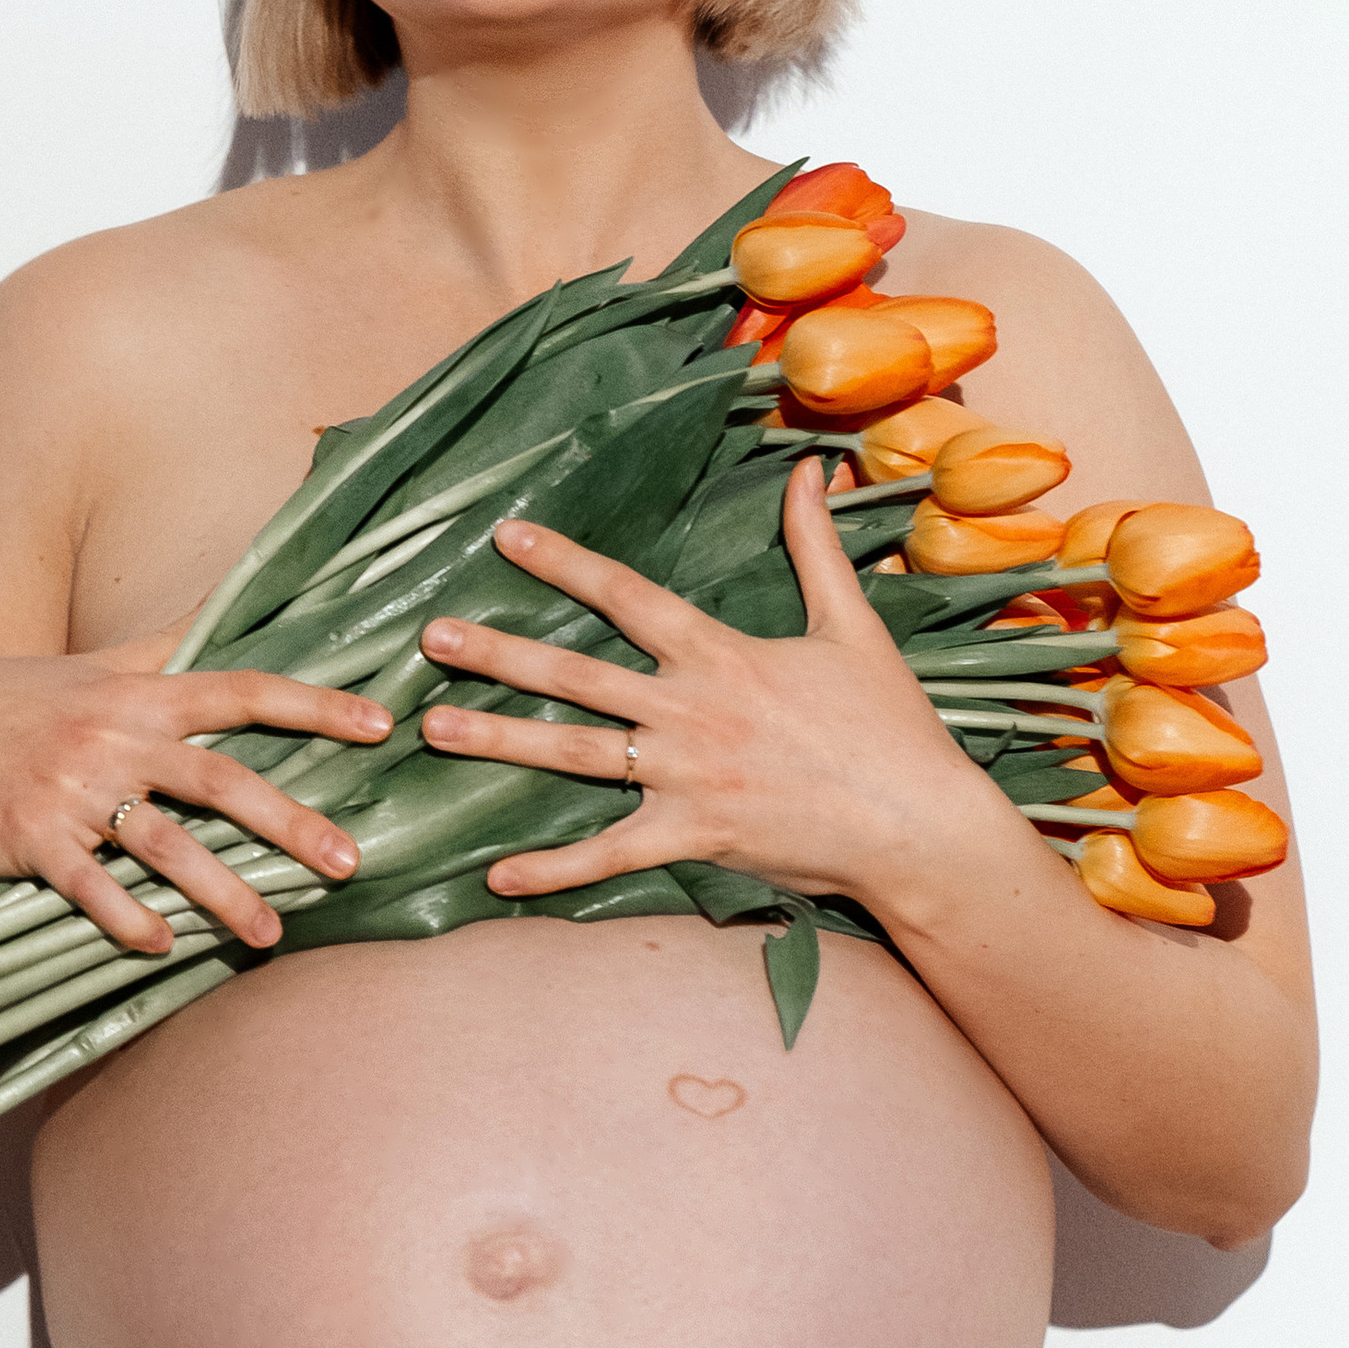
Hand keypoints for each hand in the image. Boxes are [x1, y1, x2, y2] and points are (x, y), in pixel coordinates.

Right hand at [0, 645, 390, 957]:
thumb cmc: (14, 703)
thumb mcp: (94, 667)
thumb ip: (169, 645)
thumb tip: (232, 597)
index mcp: (137, 695)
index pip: (243, 691)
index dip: (314, 706)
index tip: (380, 723)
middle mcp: (112, 738)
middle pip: (220, 780)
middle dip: (290, 822)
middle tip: (349, 862)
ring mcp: (70, 791)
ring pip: (163, 844)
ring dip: (223, 892)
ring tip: (272, 934)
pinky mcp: (27, 840)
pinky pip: (87, 885)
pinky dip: (125, 915)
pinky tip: (163, 945)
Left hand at [416, 456, 997, 907]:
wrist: (917, 823)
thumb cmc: (889, 727)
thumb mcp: (853, 625)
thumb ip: (815, 546)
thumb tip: (810, 469)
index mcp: (721, 655)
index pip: (626, 596)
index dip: (564, 562)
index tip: (505, 536)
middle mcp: (689, 711)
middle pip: (575, 674)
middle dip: (499, 653)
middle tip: (431, 638)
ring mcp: (685, 778)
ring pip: (573, 756)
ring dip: (499, 741)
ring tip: (433, 729)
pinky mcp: (692, 837)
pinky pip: (608, 855)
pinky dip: (552, 871)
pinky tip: (496, 877)